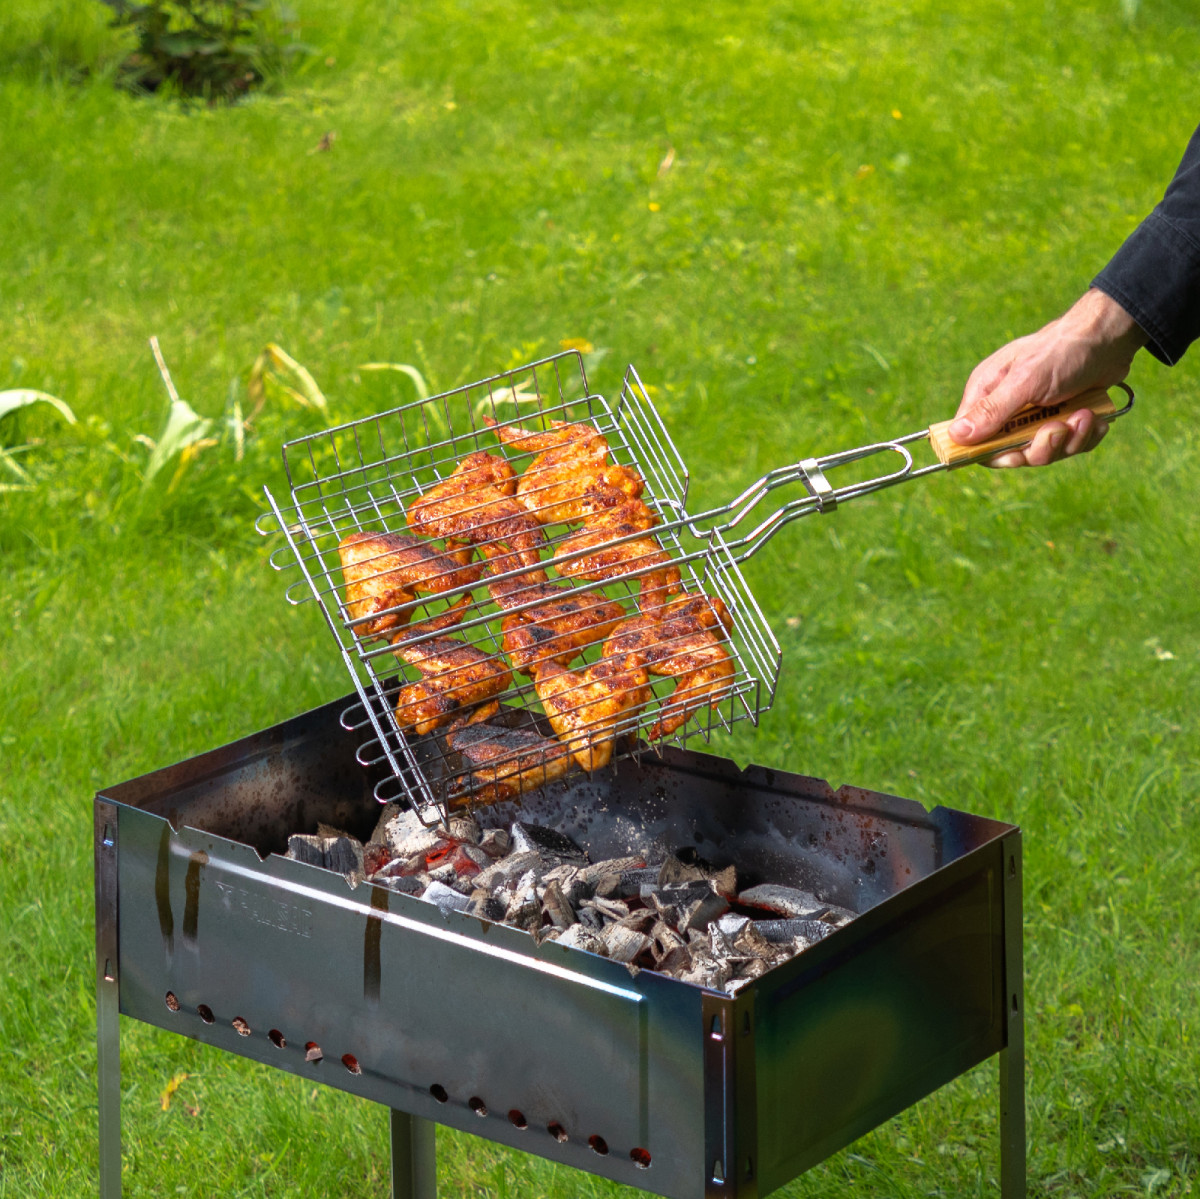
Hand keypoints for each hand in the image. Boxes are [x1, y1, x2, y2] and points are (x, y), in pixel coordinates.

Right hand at [951, 289, 1145, 466]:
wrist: (1110, 337)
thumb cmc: (1062, 351)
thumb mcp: (1024, 381)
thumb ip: (991, 410)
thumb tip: (955, 435)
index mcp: (987, 395)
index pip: (972, 440)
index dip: (991, 454)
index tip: (1015, 455)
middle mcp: (1007, 409)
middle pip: (1011, 453)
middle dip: (1041, 447)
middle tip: (1059, 427)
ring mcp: (1036, 417)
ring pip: (1043, 453)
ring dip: (1069, 439)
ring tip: (1085, 415)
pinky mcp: (1062, 421)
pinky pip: (1068, 447)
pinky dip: (1085, 436)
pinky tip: (1094, 416)